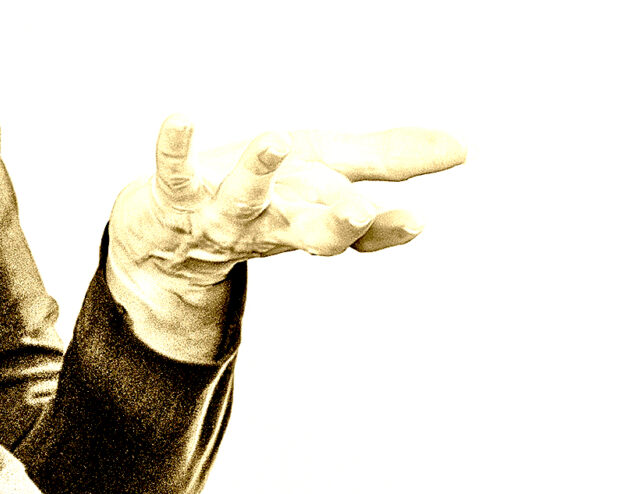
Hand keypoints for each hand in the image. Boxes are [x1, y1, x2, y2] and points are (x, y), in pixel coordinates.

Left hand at [104, 116, 467, 360]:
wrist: (167, 237)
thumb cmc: (260, 192)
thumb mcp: (327, 168)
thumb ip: (389, 158)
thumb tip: (463, 147)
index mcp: (313, 217)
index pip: (358, 233)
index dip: (384, 231)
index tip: (415, 222)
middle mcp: (272, 223)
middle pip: (310, 233)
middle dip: (335, 224)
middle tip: (357, 211)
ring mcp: (221, 213)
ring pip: (245, 200)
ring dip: (259, 173)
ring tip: (275, 142)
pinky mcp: (174, 197)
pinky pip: (174, 173)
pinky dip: (174, 147)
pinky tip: (180, 119)